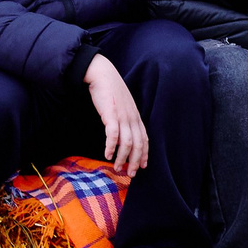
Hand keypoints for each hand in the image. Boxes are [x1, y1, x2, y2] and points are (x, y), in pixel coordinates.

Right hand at [84, 55, 148, 175]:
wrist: (103, 74)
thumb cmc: (111, 90)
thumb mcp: (123, 105)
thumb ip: (126, 118)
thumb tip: (123, 132)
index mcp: (136, 116)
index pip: (144, 139)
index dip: (145, 154)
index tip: (143, 166)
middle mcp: (132, 118)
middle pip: (138, 145)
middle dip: (136, 162)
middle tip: (131, 174)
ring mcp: (123, 117)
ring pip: (127, 144)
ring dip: (122, 158)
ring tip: (117, 168)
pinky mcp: (111, 115)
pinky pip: (113, 135)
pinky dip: (111, 147)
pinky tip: (107, 155)